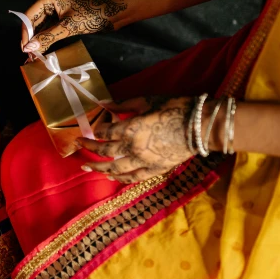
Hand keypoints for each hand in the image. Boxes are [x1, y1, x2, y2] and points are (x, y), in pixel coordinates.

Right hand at [21, 0, 126, 52]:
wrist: (114, 13)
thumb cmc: (92, 15)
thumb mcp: (68, 27)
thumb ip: (48, 37)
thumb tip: (29, 48)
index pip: (29, 15)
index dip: (25, 32)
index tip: (24, 48)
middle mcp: (51, 3)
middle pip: (33, 22)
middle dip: (30, 38)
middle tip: (28, 55)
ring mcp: (56, 11)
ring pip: (41, 27)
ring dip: (37, 41)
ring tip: (34, 55)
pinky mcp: (63, 19)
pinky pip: (49, 30)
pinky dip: (46, 40)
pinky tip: (43, 50)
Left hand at [77, 96, 193, 182]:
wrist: (201, 126)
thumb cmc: (174, 107)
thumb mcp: (147, 100)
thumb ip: (123, 104)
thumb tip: (103, 103)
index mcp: (130, 128)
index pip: (105, 132)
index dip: (95, 129)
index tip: (90, 127)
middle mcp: (133, 148)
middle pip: (105, 151)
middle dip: (89, 147)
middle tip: (78, 145)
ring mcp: (144, 162)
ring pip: (115, 168)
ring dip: (99, 167)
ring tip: (86, 167)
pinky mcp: (155, 170)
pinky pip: (134, 177)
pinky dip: (121, 178)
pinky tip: (111, 177)